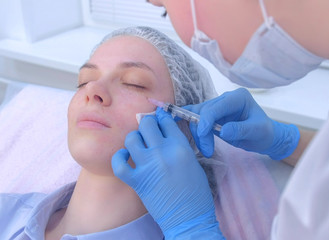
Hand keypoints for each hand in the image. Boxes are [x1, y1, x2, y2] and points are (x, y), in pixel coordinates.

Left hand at [112, 108, 223, 238]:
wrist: (189, 217)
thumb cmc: (196, 191)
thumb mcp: (192, 162)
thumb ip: (178, 145)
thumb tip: (164, 133)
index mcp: (180, 147)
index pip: (166, 121)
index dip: (161, 117)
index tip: (159, 117)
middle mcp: (163, 153)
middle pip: (147, 124)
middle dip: (147, 124)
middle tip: (149, 130)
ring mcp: (148, 167)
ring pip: (131, 139)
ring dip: (134, 139)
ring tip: (139, 144)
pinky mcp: (137, 181)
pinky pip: (119, 163)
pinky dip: (119, 157)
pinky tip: (125, 156)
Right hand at [185, 88, 299, 159]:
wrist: (265, 137)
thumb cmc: (264, 133)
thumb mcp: (257, 131)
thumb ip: (241, 129)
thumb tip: (223, 131)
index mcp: (238, 97)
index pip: (216, 107)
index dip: (206, 119)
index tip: (203, 134)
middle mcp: (226, 98)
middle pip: (204, 111)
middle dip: (201, 131)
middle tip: (207, 150)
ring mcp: (218, 106)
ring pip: (197, 115)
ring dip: (198, 133)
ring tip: (206, 149)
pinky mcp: (212, 116)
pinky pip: (197, 117)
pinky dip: (190, 123)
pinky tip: (179, 124)